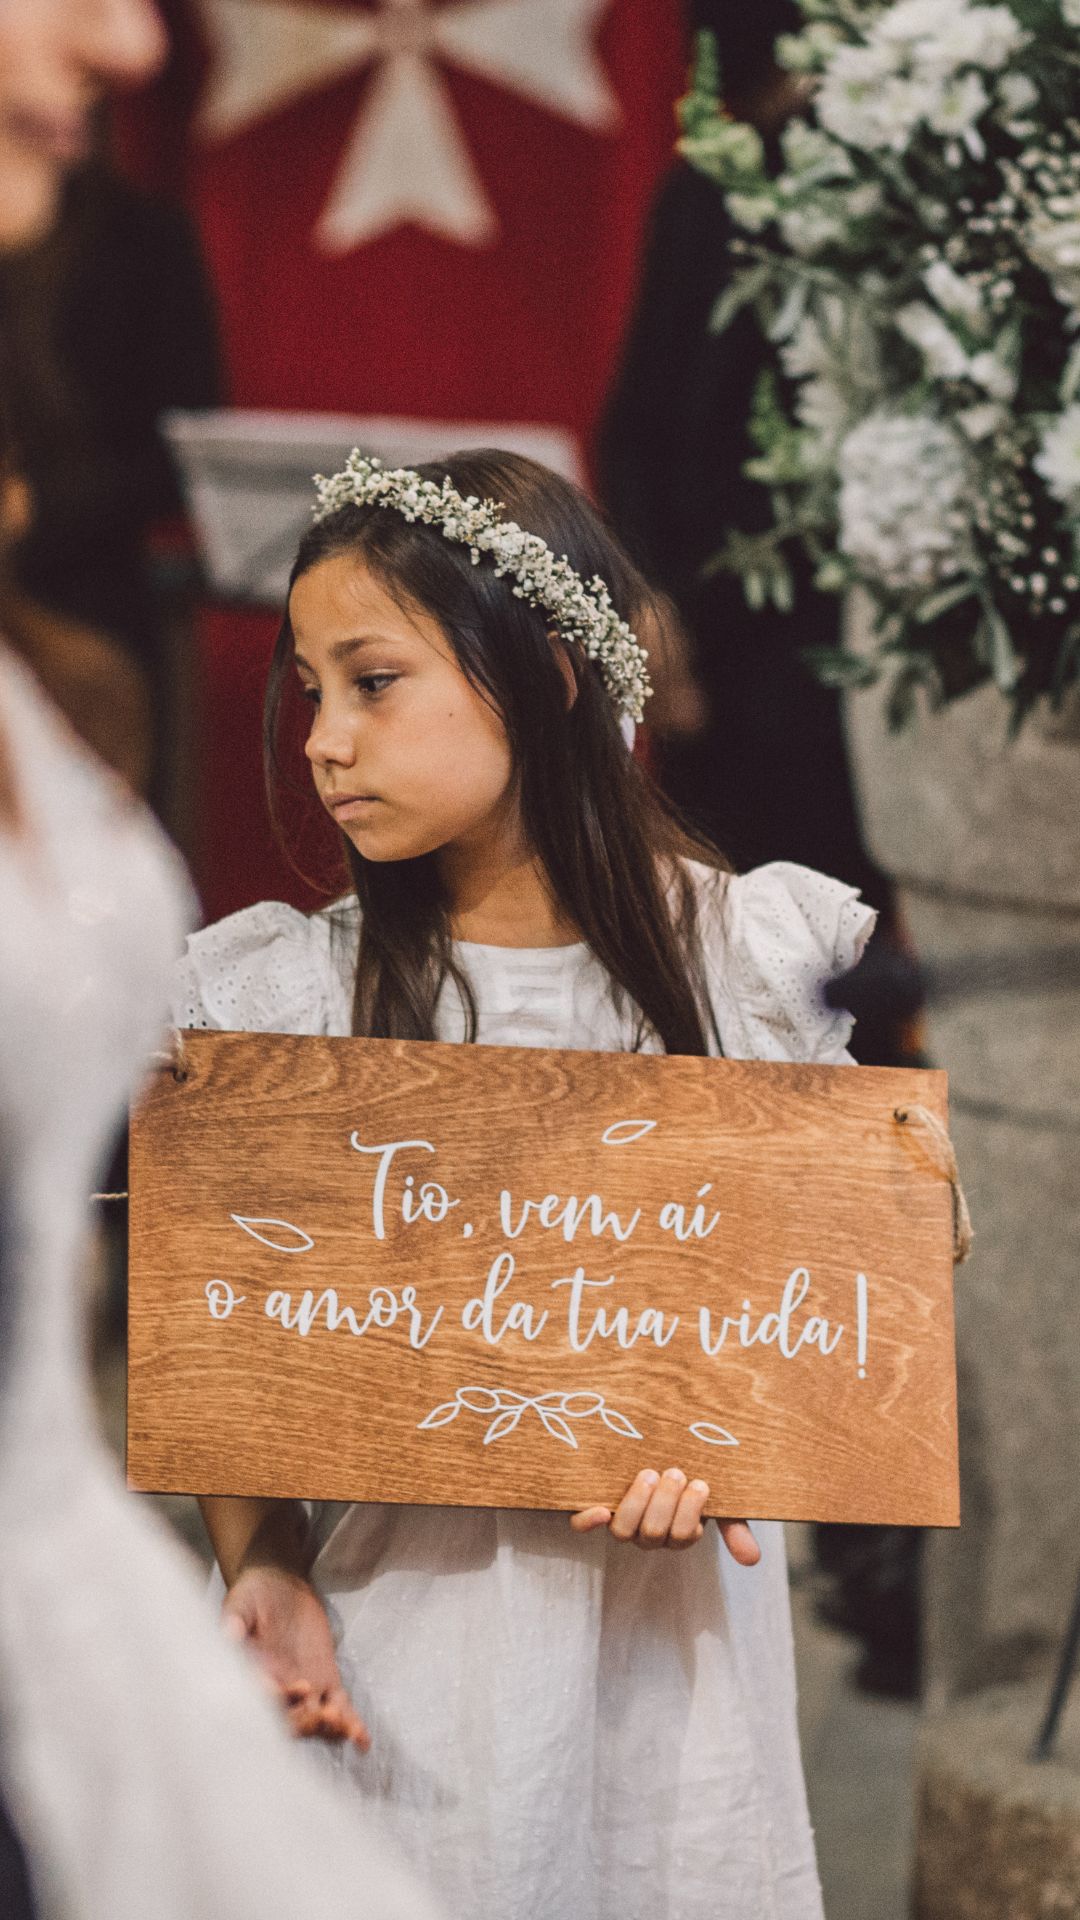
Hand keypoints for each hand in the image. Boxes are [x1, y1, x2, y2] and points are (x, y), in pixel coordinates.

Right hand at [222, 1564, 369, 1750]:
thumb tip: (227, 1633)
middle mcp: (276, 1690)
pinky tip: (363, 1740)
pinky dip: (351, 1723)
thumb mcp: (241, 1602)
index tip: (276, 1689)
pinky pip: (339, 1706)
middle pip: (288, 1720)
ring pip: (315, 1719)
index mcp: (251, 1676)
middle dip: (304, 1721)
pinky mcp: (325, 1680)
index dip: (269, 1697)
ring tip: (343, 1725)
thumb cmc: (253, 1595)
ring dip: (328, 1726)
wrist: (280, 1586)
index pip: (259, 1697)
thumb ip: (235, 1620)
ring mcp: (302, 1689)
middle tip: (321, 1713)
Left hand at [570, 1467, 760, 1562]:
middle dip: (666, 1503)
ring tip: (649, 1474)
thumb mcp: (717, 1499)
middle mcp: (646, 1534)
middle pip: (654, 1533)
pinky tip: (599, 1510)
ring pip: (624, 1531)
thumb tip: (753, 1559)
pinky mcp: (592, 1509)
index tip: (699, 1482)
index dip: (690, 1513)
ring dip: (637, 1503)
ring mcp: (620, 1522)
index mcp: (676, 1533)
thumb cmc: (691, 1477)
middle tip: (675, 1472)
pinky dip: (589, 1521)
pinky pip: (582, 1526)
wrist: (658, 1451)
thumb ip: (733, 1525)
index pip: (683, 1536)